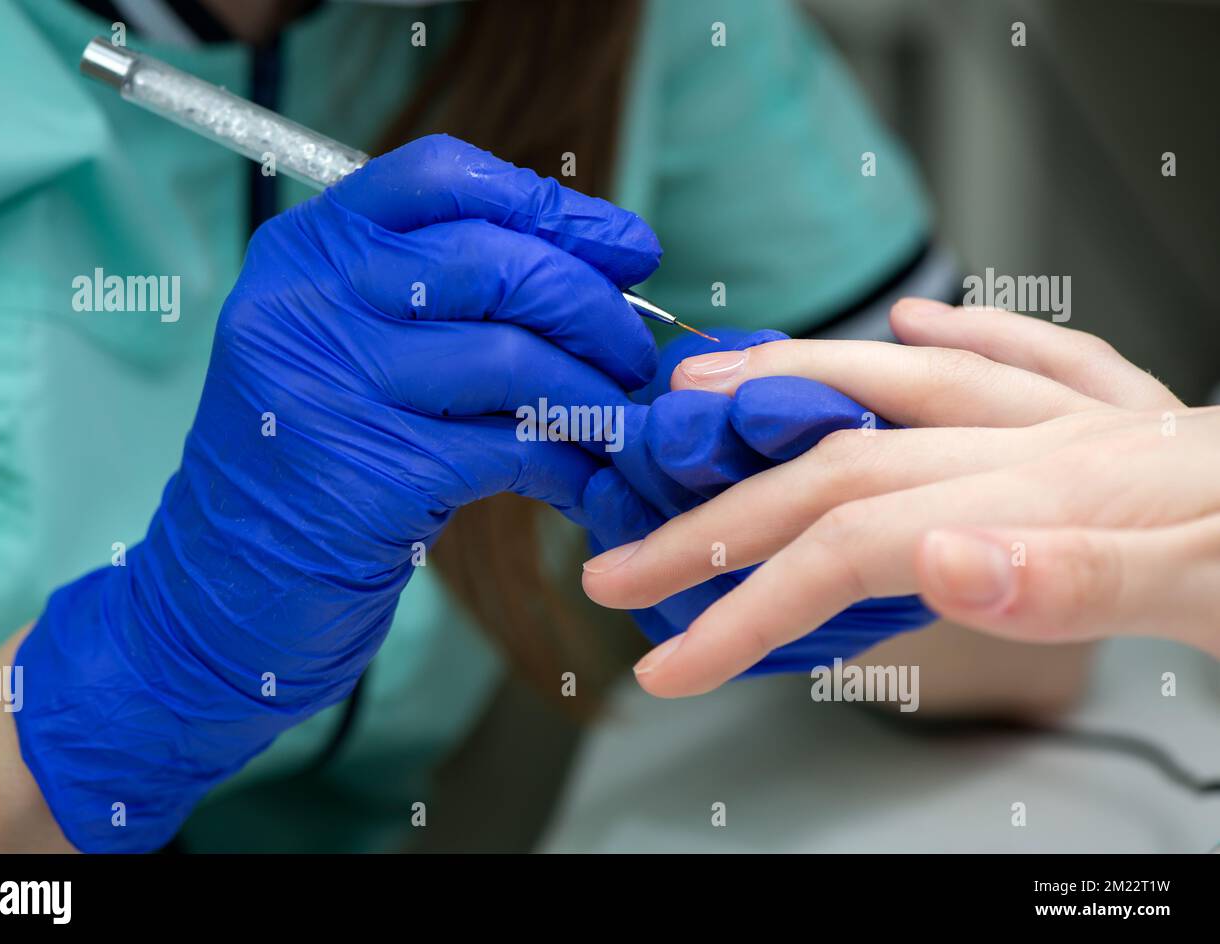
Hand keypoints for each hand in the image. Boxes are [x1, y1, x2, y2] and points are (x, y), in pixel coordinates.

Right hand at [14, 134, 660, 849]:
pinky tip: (587, 477)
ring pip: (512, 357)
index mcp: (307, 251)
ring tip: (619, 416)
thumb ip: (436, 295)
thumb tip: (591, 271)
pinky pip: (511, 447)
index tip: (623, 246)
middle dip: (591, 305)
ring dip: (592, 390)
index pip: (441, 178)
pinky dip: (569, 462)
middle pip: (493, 260)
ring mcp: (334, 386)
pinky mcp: (371, 473)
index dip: (549, 206)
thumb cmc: (315, 457)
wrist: (230, 584)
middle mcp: (309, 303)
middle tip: (632, 350)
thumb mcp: (348, 347)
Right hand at [583, 299, 1217, 696]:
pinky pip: (1040, 362)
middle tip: (626, 558)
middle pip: (850, 465)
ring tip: (711, 393)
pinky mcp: (1137, 430)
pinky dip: (963, 339)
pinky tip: (911, 324)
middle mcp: (1065, 443)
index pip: (858, 539)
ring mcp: (1097, 428)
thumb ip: (1074, 575)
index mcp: (1070, 488)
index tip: (666, 658)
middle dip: (721, 520)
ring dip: (799, 389)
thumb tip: (937, 554)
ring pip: (916, 389)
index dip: (746, 599)